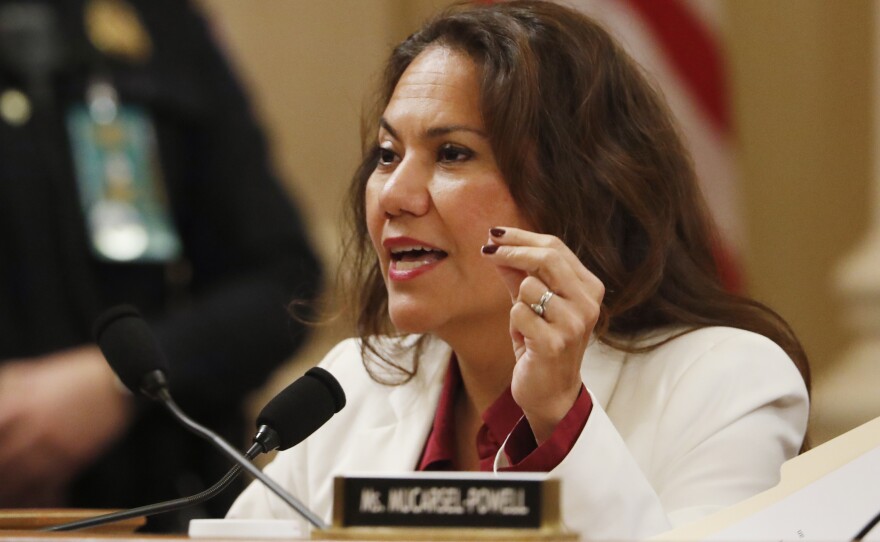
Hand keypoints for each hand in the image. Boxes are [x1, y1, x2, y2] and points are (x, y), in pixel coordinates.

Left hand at [0, 346, 132, 505]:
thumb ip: (8, 385)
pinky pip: (51, 484)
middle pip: (2, 461)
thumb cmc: (79, 375)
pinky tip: (35, 500)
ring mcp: (55, 444)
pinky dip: (41, 496)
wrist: (118, 379)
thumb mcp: (37, 373)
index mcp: (21, 404)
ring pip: (22, 479)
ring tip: (8, 497)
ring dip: (11, 491)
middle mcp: (35, 427)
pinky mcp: (74, 457)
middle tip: (0, 486)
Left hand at [483, 227, 603, 442]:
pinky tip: (525, 339)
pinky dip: (515, 323)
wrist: (550, 393)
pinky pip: (519, 313)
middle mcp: (588, 303)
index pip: (556, 248)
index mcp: (589, 288)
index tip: (494, 234)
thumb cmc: (541, 344)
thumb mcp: (532, 304)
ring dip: (516, 302)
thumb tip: (496, 244)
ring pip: (528, 286)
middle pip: (547, 257)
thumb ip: (519, 274)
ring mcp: (574, 324)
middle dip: (512, 251)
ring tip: (525, 323)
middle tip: (487, 250)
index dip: (522, 237)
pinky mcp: (554, 343)